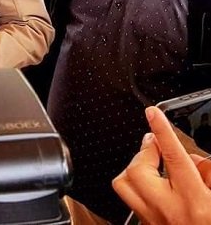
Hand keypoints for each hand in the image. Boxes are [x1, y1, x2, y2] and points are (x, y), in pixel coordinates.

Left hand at [112, 106, 210, 223]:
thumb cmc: (210, 221)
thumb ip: (210, 176)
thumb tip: (201, 162)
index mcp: (195, 203)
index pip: (173, 158)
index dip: (163, 132)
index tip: (153, 114)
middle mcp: (170, 213)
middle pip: (138, 169)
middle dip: (145, 151)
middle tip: (156, 143)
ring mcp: (155, 222)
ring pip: (125, 184)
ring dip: (135, 167)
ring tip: (151, 161)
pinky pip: (131, 202)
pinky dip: (137, 187)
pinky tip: (154, 186)